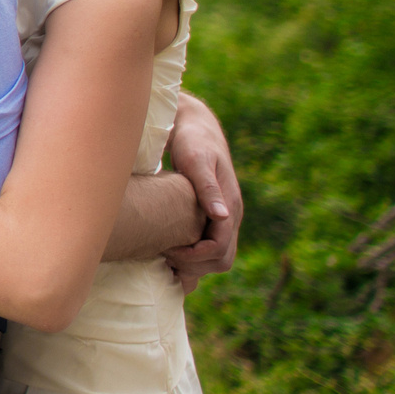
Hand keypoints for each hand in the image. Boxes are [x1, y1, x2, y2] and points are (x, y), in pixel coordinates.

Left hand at [162, 91, 242, 291]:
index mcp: (230, 207)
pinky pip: (207, 250)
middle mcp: (230, 217)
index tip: (168, 250)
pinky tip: (167, 253)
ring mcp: (222, 219)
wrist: (195, 128)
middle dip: (194, 265)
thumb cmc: (194, 142)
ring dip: (193, 265)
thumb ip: (208, 188)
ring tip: (163, 255)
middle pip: (221, 262)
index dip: (193, 256)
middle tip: (164, 255)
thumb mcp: (197, 161)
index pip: (219, 250)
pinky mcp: (211, 219)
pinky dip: (191, 259)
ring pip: (215, 260)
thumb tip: (222, 216)